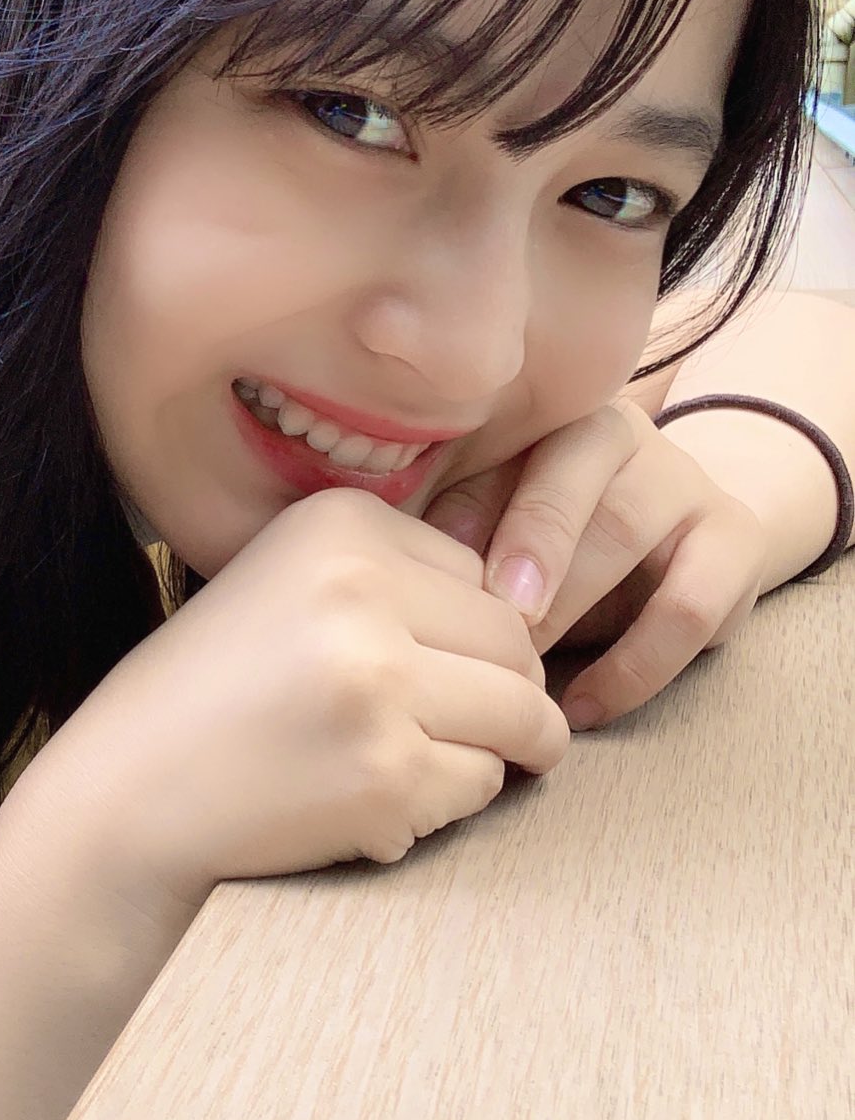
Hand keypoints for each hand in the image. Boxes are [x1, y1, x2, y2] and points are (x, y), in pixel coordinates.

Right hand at [24, 487, 568, 923]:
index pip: (478, 572)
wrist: (129, 791)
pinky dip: (450, 800)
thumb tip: (527, 618)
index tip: (426, 666)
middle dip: (506, 693)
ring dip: (497, 749)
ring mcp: (380, 684)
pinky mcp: (389, 774)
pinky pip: (483, 783)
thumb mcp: (285, 580)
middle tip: (462, 725)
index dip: (464, 630)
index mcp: (338, 525)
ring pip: (520, 713)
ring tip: (435, 760)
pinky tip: (383, 797)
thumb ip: (392, 576)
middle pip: (515, 642)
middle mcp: (363, 589)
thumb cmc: (211, 690)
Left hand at [421, 399, 766, 730]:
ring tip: (525, 676)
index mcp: (547, 412)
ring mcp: (684, 479)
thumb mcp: (495, 517)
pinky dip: (636, 666)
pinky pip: (691, 606)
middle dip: (525, 554)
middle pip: (571, 474)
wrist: (668, 538)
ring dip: (572, 607)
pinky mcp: (734, 541)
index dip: (472, 512)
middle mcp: (620, 431)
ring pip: (628, 528)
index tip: (440, 584)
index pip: (506, 444)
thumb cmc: (541, 533)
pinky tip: (584, 707)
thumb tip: (386, 566)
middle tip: (489, 626)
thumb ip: (451, 525)